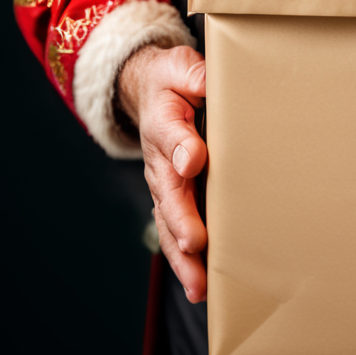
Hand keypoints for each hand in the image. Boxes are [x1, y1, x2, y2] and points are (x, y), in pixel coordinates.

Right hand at [117, 45, 207, 302]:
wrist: (149, 93)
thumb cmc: (174, 81)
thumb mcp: (181, 67)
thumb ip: (192, 73)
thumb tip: (206, 82)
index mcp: (163, 121)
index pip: (171, 133)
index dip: (182, 145)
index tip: (194, 158)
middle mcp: (158, 160)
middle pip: (167, 192)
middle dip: (181, 218)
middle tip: (196, 241)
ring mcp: (162, 184)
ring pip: (169, 223)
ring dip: (182, 254)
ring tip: (198, 283)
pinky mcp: (172, 200)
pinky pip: (175, 233)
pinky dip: (185, 261)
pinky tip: (200, 287)